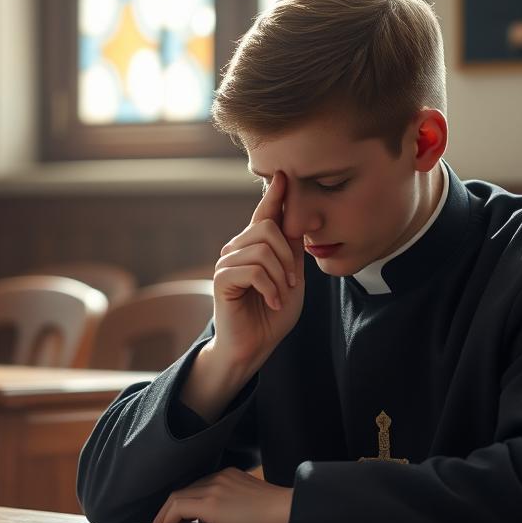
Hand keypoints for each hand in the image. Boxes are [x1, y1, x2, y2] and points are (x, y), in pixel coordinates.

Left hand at [151, 468, 291, 522]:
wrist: (287, 511)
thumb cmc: (275, 515)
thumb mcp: (249, 504)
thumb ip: (229, 506)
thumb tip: (208, 519)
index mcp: (229, 475)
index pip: (198, 486)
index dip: (184, 502)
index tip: (179, 518)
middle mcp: (219, 477)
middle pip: (185, 490)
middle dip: (170, 508)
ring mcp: (214, 488)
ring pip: (177, 497)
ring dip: (165, 514)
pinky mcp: (211, 503)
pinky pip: (178, 507)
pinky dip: (168, 519)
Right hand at [207, 171, 305, 372]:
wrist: (254, 347)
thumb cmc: (271, 315)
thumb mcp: (292, 279)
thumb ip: (293, 251)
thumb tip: (299, 217)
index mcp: (254, 247)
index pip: (265, 214)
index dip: (275, 194)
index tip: (284, 175)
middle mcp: (237, 249)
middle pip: (268, 228)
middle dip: (289, 256)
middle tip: (292, 283)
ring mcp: (226, 263)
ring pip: (263, 250)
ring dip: (281, 277)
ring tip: (280, 295)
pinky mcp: (221, 280)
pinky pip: (253, 270)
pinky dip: (270, 288)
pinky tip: (272, 302)